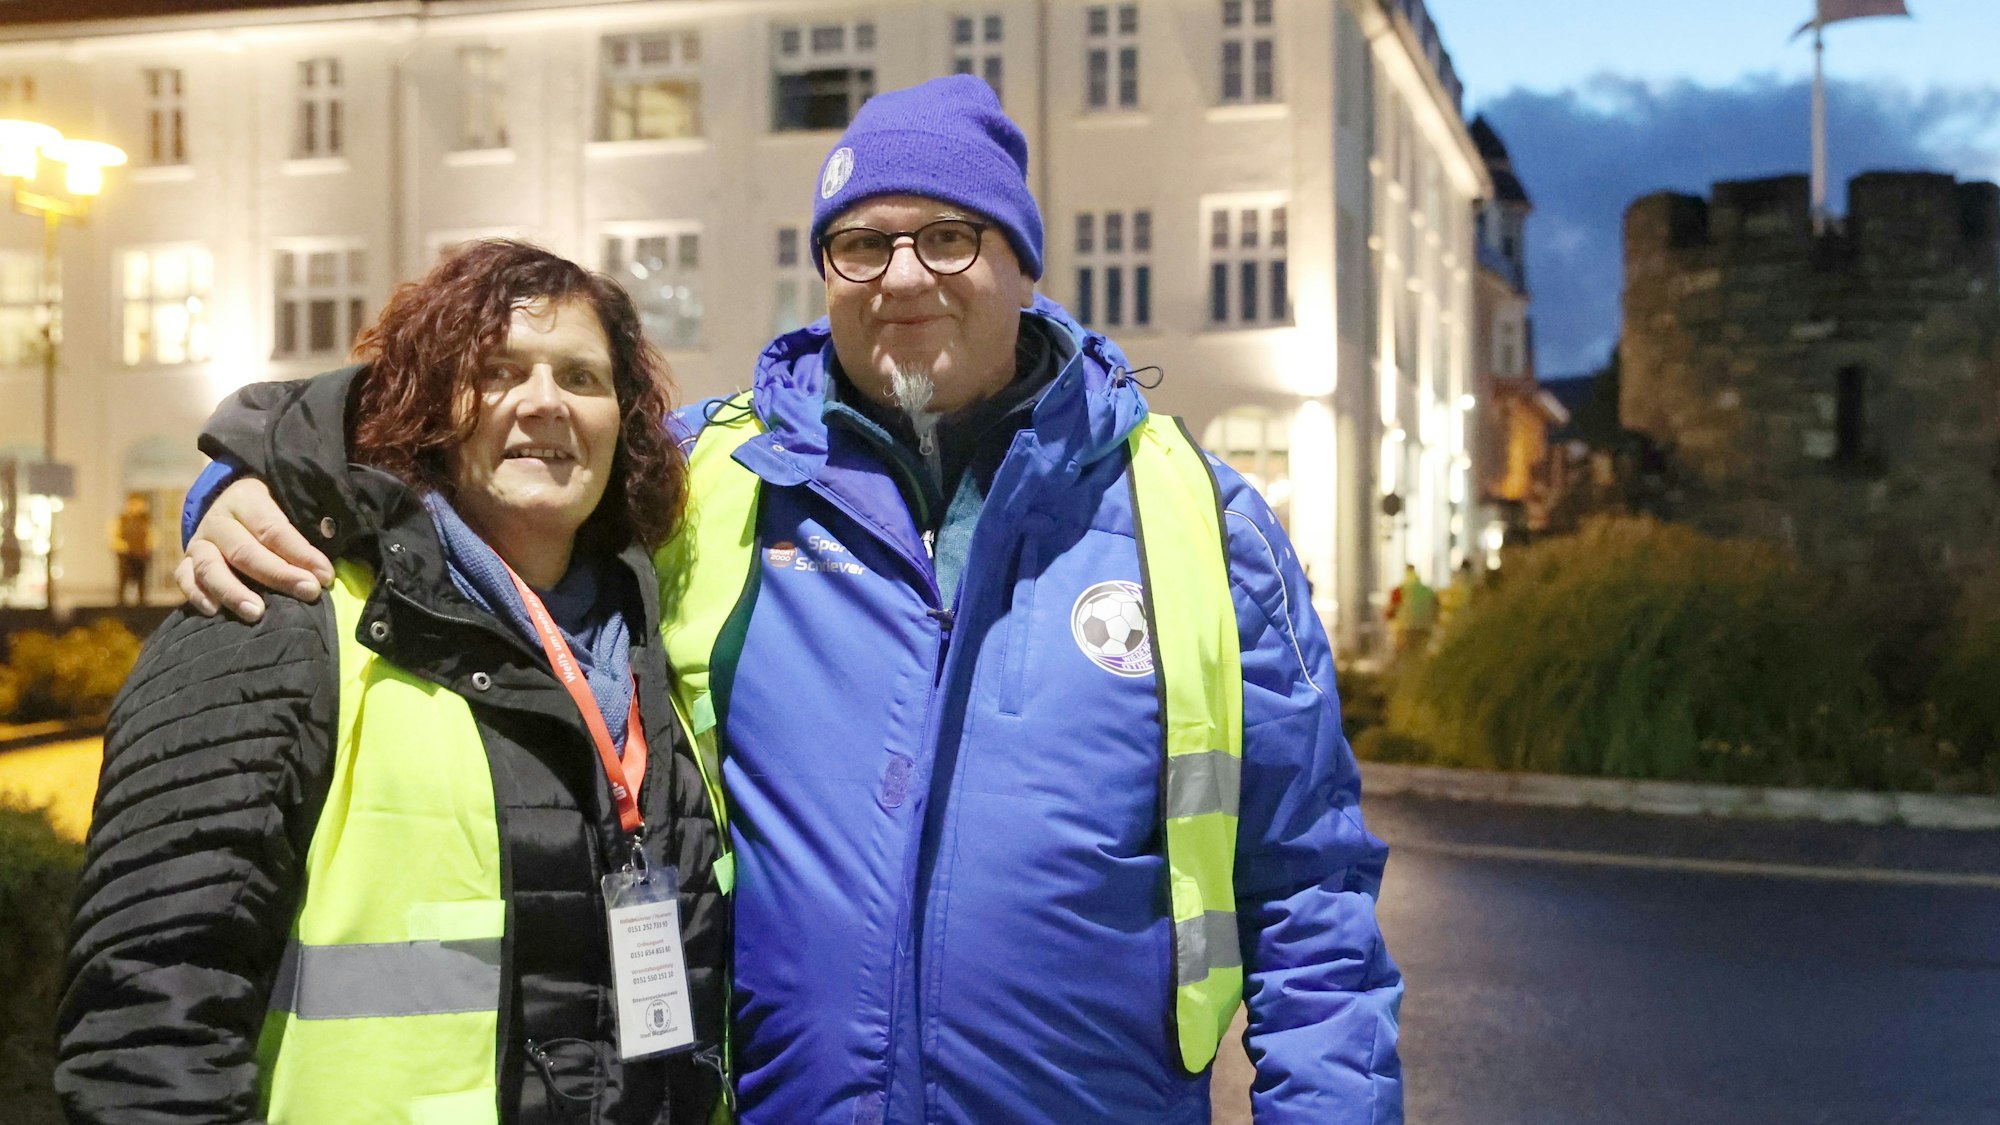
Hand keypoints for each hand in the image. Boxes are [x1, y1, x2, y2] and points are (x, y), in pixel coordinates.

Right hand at [174, 478, 333, 621]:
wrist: (234, 505)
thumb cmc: (274, 513)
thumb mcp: (290, 507)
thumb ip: (309, 529)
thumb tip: (327, 567)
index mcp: (247, 499)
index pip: (274, 529)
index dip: (301, 553)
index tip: (325, 576)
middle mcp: (218, 519)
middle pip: (244, 551)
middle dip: (278, 575)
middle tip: (308, 592)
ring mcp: (199, 541)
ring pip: (209, 567)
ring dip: (233, 591)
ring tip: (257, 613)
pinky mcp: (187, 562)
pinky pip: (185, 579)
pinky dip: (197, 594)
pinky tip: (214, 611)